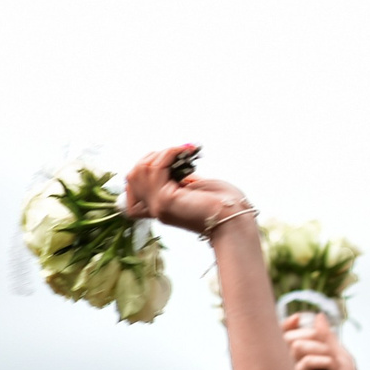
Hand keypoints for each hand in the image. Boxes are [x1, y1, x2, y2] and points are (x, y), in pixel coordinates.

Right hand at [121, 144, 247, 235]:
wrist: (237, 220)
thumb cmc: (225, 204)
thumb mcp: (197, 187)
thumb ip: (179, 178)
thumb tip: (172, 161)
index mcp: (161, 207)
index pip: (132, 187)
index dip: (143, 168)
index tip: (166, 157)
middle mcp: (155, 209)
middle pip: (133, 176)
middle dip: (152, 156)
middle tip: (177, 151)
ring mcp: (158, 206)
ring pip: (141, 170)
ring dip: (163, 153)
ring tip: (183, 150)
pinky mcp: (166, 200)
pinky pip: (157, 168)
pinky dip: (170, 153)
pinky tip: (187, 150)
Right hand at [284, 313, 364, 369]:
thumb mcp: (342, 359)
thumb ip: (328, 338)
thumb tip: (317, 315)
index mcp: (309, 356)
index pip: (290, 335)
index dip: (291, 324)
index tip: (299, 317)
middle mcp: (298, 363)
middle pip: (292, 337)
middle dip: (312, 335)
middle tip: (328, 348)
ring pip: (296, 346)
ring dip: (319, 347)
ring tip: (332, 361)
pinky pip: (303, 362)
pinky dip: (321, 359)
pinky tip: (330, 366)